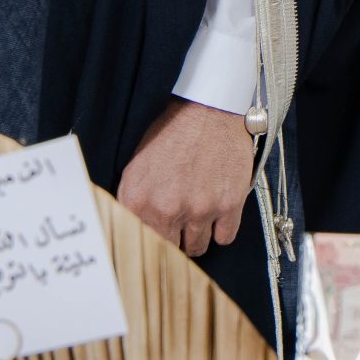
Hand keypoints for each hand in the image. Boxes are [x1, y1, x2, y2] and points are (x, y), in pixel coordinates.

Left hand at [117, 99, 254, 256]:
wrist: (207, 109)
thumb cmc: (172, 133)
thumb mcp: (136, 166)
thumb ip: (132, 202)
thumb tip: (131, 231)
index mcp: (137, 199)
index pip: (138, 244)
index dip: (150, 244)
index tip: (156, 245)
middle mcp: (166, 208)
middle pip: (170, 251)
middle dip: (174, 240)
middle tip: (179, 226)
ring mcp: (199, 209)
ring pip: (197, 247)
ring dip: (197, 234)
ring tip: (198, 213)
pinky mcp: (228, 205)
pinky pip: (225, 238)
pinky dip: (221, 229)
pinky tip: (217, 211)